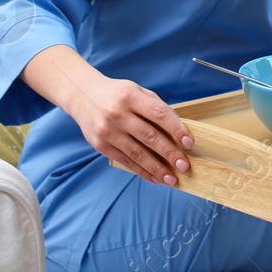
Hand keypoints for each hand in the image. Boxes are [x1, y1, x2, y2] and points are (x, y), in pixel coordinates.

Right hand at [62, 69, 194, 186]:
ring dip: (156, 168)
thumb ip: (156, 107)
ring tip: (171, 179)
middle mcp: (117, 114)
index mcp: (130, 96)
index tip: (189, 143)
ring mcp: (107, 131)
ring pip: (136, 153)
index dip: (176, 129)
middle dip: (169, 154)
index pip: (159, 114)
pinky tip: (154, 178)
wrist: (82, 95)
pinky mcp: (100, 145)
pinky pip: (125, 161)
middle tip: (184, 166)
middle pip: (149, 136)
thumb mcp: (137, 91)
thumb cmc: (117, 94)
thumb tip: (178, 130)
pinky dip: (141, 171)